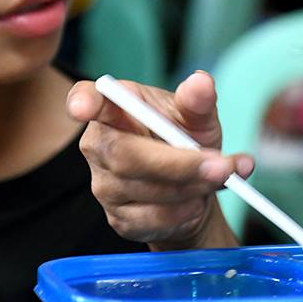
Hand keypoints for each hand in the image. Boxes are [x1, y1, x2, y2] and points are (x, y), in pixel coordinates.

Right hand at [66, 72, 253, 249]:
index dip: (82, 102)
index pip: (87, 100)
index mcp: (114, 108)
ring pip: (146, 189)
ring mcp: (104, 185)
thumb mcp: (197, 116)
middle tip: (221, 166)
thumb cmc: (187, 139)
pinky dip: (186, 210)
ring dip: (192, 186)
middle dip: (179, 163)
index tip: (82, 107)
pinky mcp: (119, 218)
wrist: (196, 187)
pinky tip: (199, 200)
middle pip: (125, 156)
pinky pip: (153, 218)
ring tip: (218, 177)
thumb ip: (198, 101)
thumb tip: (201, 83)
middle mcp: (100, 145)